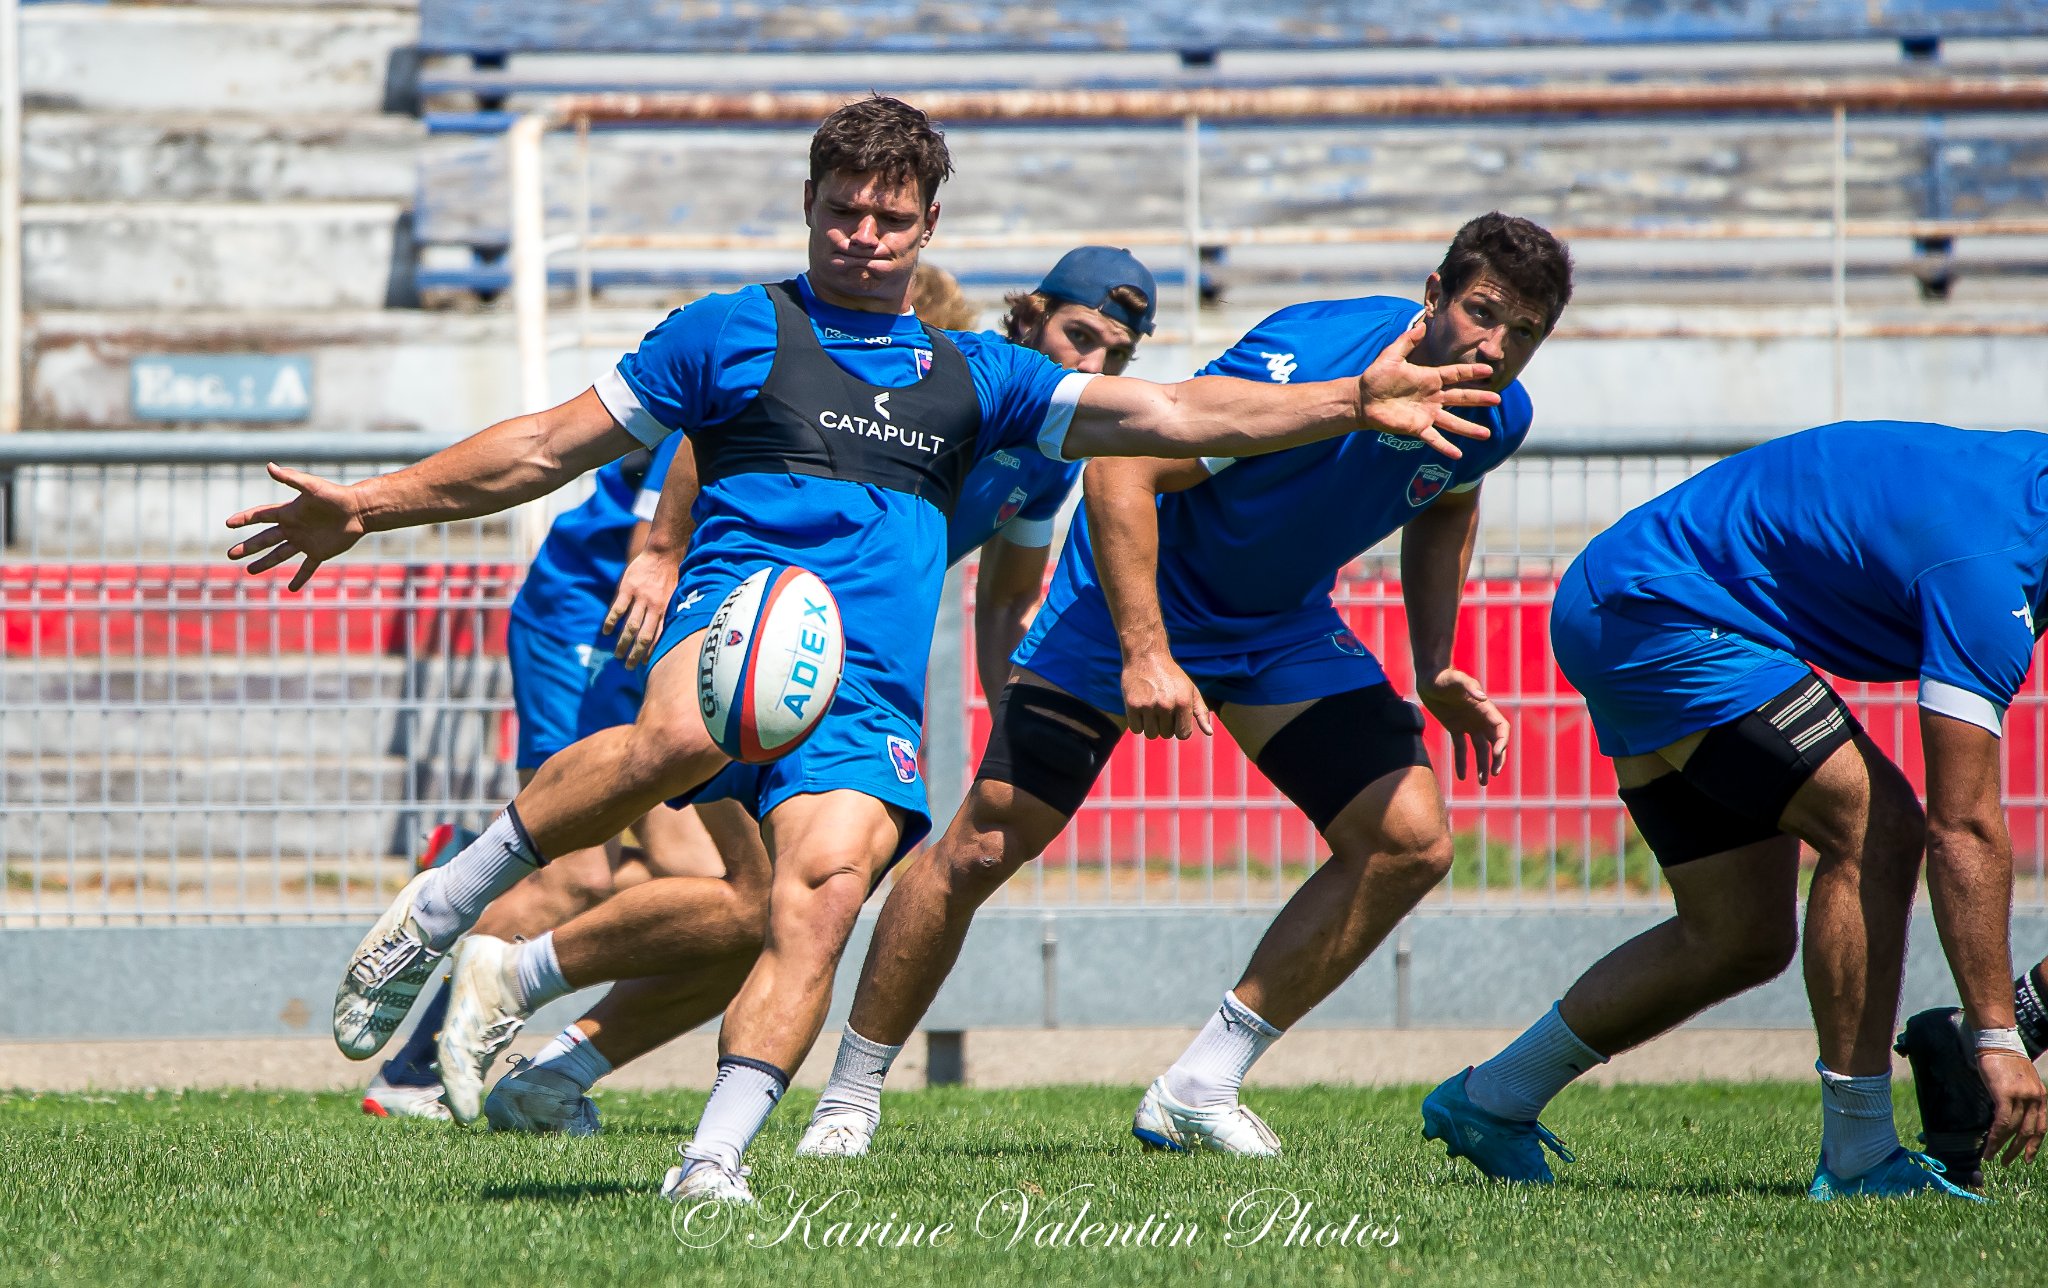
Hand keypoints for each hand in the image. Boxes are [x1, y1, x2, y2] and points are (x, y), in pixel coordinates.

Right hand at [224, 464, 365, 590]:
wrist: (360, 509)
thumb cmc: (336, 495)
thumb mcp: (312, 486)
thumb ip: (291, 479)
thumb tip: (269, 466)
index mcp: (288, 512)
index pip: (260, 516)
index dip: (244, 519)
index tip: (228, 523)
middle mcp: (293, 527)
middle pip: (265, 539)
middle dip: (248, 547)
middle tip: (231, 555)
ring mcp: (305, 541)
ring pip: (280, 554)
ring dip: (265, 563)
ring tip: (250, 571)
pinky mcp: (320, 552)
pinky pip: (307, 567)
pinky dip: (299, 577)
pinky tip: (291, 588)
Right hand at [605, 547, 681, 669]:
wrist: (664, 553)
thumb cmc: (671, 575)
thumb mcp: (676, 595)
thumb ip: (669, 612)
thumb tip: (668, 632)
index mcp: (666, 610)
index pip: (658, 636)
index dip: (651, 651)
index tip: (644, 663)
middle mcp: (654, 606)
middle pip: (644, 636)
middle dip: (636, 653)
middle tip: (628, 666)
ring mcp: (640, 597)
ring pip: (630, 625)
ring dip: (623, 642)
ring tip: (617, 655)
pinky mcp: (628, 588)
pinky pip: (618, 608)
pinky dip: (612, 621)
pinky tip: (607, 631)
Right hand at [1122, 650, 1211, 739]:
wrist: (1146, 656)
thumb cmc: (1170, 675)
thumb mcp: (1190, 690)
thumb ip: (1201, 712)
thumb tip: (1209, 733)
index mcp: (1183, 702)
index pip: (1183, 734)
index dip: (1179, 728)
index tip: (1175, 718)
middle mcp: (1166, 705)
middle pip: (1166, 735)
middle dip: (1164, 725)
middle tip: (1161, 708)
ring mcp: (1148, 706)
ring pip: (1151, 734)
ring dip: (1151, 726)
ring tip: (1151, 709)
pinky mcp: (1132, 705)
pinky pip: (1136, 729)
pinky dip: (1138, 723)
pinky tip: (1140, 709)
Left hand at [1356, 319, 1502, 458]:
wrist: (1362, 399)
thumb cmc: (1376, 377)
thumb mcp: (1391, 355)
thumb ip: (1407, 341)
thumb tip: (1422, 324)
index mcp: (1430, 379)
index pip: (1456, 374)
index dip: (1471, 373)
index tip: (1488, 371)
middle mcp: (1433, 397)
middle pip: (1461, 398)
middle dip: (1479, 399)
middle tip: (1497, 400)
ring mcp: (1426, 414)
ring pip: (1452, 422)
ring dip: (1469, 429)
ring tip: (1486, 434)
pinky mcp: (1417, 428)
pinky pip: (1434, 438)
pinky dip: (1445, 447)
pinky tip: (1458, 455)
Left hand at [1416, 667, 1509, 784]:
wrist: (1429, 677)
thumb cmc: (1444, 676)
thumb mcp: (1456, 679)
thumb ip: (1469, 686)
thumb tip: (1483, 697)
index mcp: (1485, 708)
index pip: (1501, 729)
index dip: (1502, 742)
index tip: (1496, 754)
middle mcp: (1480, 718)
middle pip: (1495, 742)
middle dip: (1496, 759)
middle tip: (1493, 774)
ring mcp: (1468, 724)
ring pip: (1480, 749)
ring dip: (1482, 766)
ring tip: (1483, 783)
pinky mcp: (1455, 728)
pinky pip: (1461, 749)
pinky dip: (1462, 762)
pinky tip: (1461, 777)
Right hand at [1980, 1049, 2046, 1165]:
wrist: (1997, 1042)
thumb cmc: (2005, 1060)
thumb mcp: (2021, 1081)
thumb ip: (2020, 1099)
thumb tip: (2010, 1118)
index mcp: (2041, 1096)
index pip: (2041, 1128)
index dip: (2034, 1146)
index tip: (2027, 1159)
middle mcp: (2035, 1098)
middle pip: (2028, 1132)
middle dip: (2018, 1151)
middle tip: (2007, 1162)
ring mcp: (2021, 1097)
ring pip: (2013, 1130)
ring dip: (2002, 1147)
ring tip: (1992, 1157)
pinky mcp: (2005, 1095)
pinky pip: (2001, 1122)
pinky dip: (1995, 1137)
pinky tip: (1989, 1145)